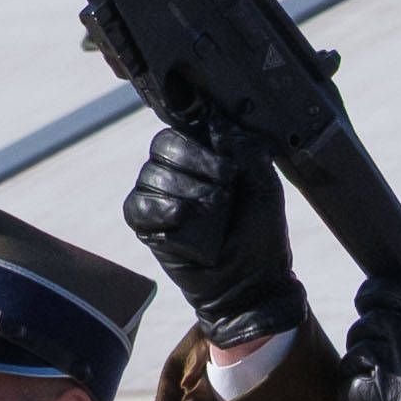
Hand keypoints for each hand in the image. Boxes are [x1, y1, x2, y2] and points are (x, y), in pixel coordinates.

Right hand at [121, 121, 305, 357]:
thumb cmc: (260, 232)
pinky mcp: (147, 226)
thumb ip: (243, 147)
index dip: (201, 145)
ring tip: (212, 214)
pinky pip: (137, 206)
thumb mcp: (264, 183)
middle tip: (224, 192)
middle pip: (162, 146)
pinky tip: (182, 219)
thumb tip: (213, 121)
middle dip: (197, 166)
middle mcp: (175, 173)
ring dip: (187, 192)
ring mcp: (158, 198)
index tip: (230, 170)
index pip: (180, 131)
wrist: (252, 280)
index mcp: (201, 158)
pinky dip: (161, 210)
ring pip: (150, 175)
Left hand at [337, 259, 400, 400]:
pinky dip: (347, 393)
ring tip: (360, 372)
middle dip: (363, 328)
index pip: (390, 288)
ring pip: (355, 351)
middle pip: (367, 320)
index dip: (373, 293)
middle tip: (367, 341)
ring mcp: (394, 365)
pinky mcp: (383, 398)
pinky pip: (350, 387)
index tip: (370, 302)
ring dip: (354, 361)